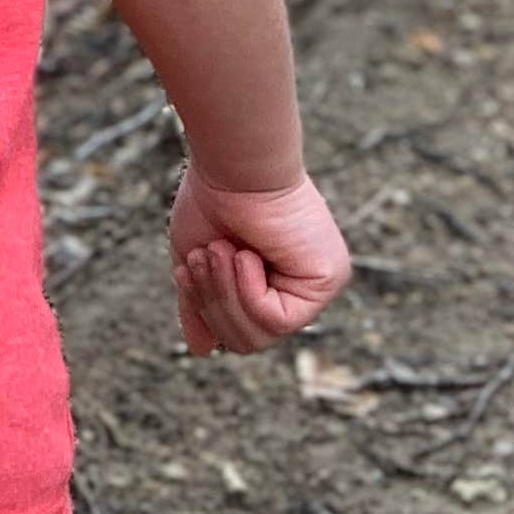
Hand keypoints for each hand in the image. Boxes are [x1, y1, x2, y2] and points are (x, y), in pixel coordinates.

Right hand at [169, 168, 350, 354]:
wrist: (233, 164)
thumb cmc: (214, 199)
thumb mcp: (199, 262)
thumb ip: (202, 303)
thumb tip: (201, 349)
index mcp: (274, 283)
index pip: (238, 333)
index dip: (205, 308)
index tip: (185, 266)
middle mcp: (302, 287)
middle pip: (248, 342)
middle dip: (215, 301)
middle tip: (204, 256)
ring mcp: (319, 285)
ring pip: (261, 336)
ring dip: (227, 293)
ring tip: (221, 249)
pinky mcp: (328, 279)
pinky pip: (278, 321)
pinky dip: (248, 290)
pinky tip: (246, 254)